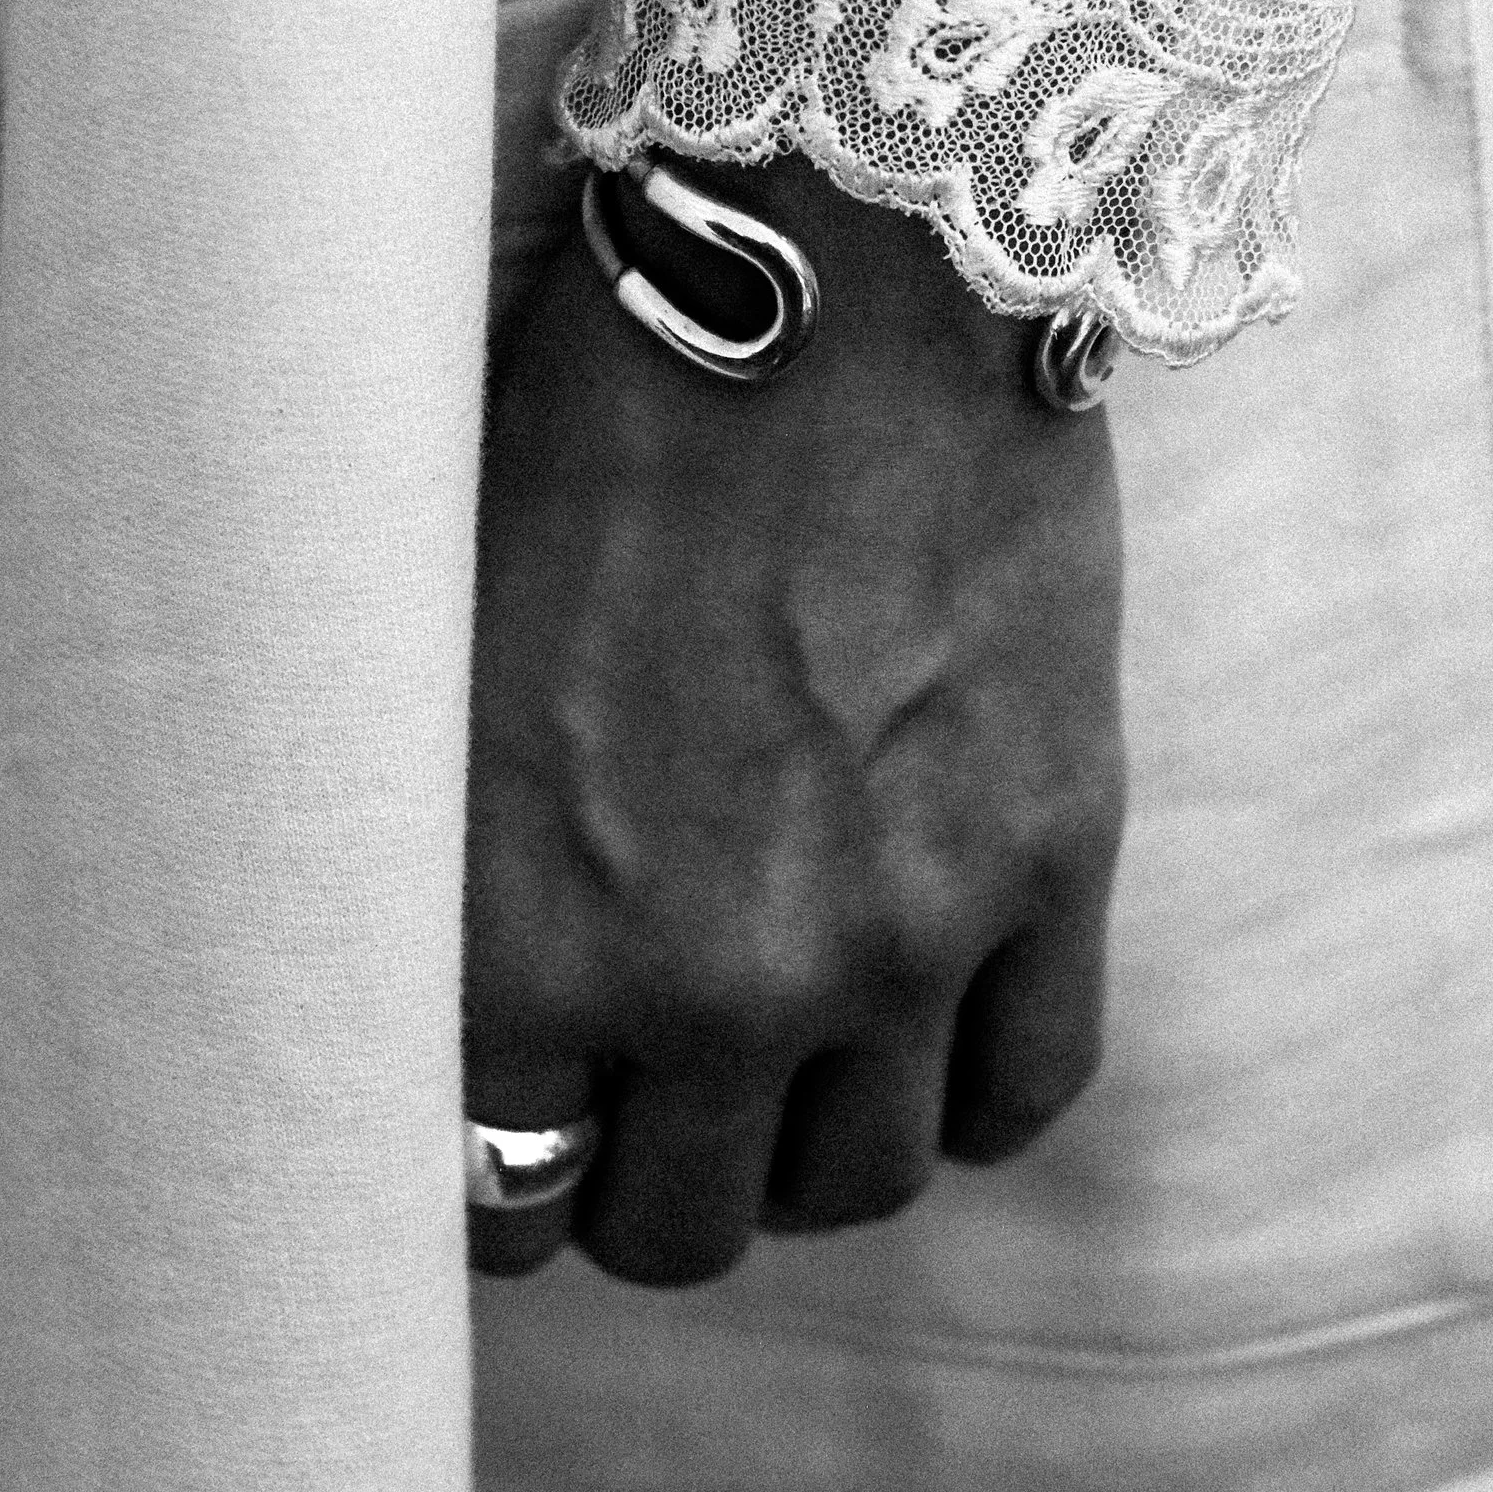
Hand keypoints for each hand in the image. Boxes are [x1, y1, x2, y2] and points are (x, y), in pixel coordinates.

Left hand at [464, 158, 1126, 1284]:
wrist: (836, 261)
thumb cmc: (596, 426)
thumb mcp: (447, 661)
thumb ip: (441, 870)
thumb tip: (442, 1014)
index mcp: (515, 933)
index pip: (490, 1203)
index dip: (496, 1167)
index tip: (515, 1110)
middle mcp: (708, 978)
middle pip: (676, 1231)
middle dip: (644, 1166)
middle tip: (640, 1070)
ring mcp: (900, 936)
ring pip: (852, 1189)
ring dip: (803, 1141)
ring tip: (783, 1042)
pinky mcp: (1051, 860)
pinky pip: (1021, 1093)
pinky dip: (965, 1086)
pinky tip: (922, 1014)